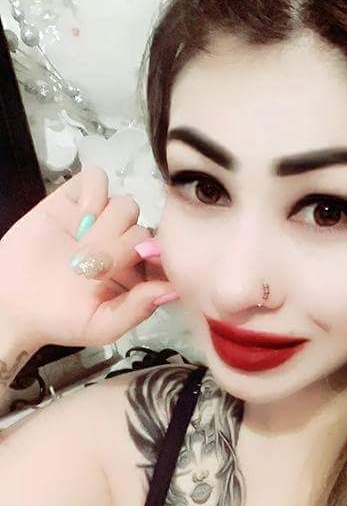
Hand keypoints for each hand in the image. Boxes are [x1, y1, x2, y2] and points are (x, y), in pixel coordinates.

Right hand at [0, 165, 178, 349]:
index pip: (166, 257)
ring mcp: (100, 221)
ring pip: (127, 204)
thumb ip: (137, 310)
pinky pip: (97, 179)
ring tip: (82, 244)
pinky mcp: (75, 200)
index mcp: (137, 276)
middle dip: (121, 248)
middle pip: (145, 229)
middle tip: (92, 267)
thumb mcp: (101, 326)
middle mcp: (123, 246)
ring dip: (108, 224)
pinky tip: (81, 215)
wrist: (11, 304)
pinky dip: (93, 192)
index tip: (140, 267)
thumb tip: (172, 291)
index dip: (158, 258)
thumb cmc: (58, 319)